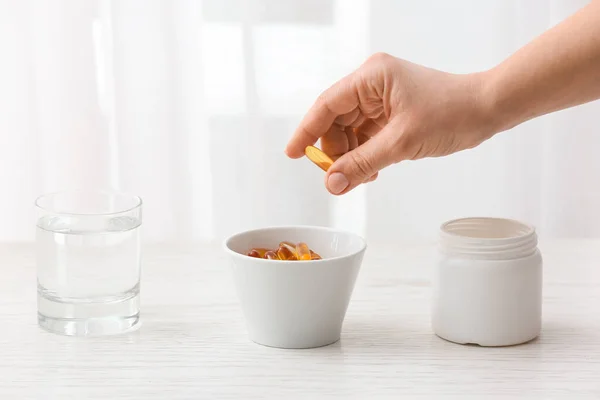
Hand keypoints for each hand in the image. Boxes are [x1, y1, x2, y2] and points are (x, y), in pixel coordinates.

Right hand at [285, 53, 494, 194]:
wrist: (487, 110)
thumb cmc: (452, 112)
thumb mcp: (401, 142)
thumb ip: (362, 164)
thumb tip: (331, 183)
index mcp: (372, 77)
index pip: (327, 105)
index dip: (307, 131)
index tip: (292, 154)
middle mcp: (372, 84)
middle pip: (336, 120)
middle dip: (334, 150)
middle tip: (335, 177)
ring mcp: (382, 98)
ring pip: (350, 131)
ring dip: (350, 156)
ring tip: (358, 177)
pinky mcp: (391, 113)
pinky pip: (366, 136)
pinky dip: (364, 155)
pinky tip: (371, 171)